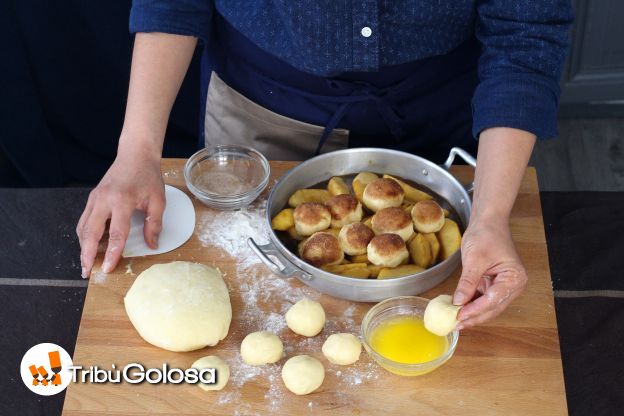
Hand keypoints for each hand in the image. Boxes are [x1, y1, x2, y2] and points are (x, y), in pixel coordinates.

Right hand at [76, 147, 164, 277]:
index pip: (116, 233)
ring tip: (86, 262)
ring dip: (83, 246)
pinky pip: (84, 220)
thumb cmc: (148, 176)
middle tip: (87, 272)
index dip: (112, 253)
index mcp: (122, 200)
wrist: (135, 155)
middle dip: (87, 255)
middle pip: (90, 233)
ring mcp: (94, 198)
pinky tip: (89, 245)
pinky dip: (85, 235)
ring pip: (83, 227)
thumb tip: (152, 245)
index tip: (108, 268)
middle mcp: (104, 200)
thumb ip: (154, 224)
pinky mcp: (91, 198)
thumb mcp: (158, 200)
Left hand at [452, 219, 527, 328]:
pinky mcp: (492, 285)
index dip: (475, 310)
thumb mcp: (475, 259)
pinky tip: (457, 310)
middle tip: (455, 324)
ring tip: (454, 321)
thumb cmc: (486, 235)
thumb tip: (458, 302)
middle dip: (473, 317)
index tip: (459, 316)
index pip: (493, 300)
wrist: (487, 222)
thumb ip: (468, 282)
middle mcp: (512, 286)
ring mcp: (503, 287)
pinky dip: (470, 305)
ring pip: (487, 307)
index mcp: (514, 278)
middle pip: (492, 308)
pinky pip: (481, 299)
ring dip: (471, 314)